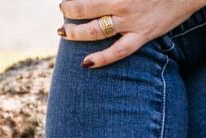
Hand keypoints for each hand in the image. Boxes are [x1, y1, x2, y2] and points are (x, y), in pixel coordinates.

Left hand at [59, 0, 205, 67]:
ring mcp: (131, 22)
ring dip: (76, 32)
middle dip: (69, 11)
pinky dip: (102, 58)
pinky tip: (86, 63)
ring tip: (64, 33)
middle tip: (63, 14)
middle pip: (85, 9)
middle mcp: (121, 4)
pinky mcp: (143, 35)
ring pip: (96, 30)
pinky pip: (119, 51)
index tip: (68, 1)